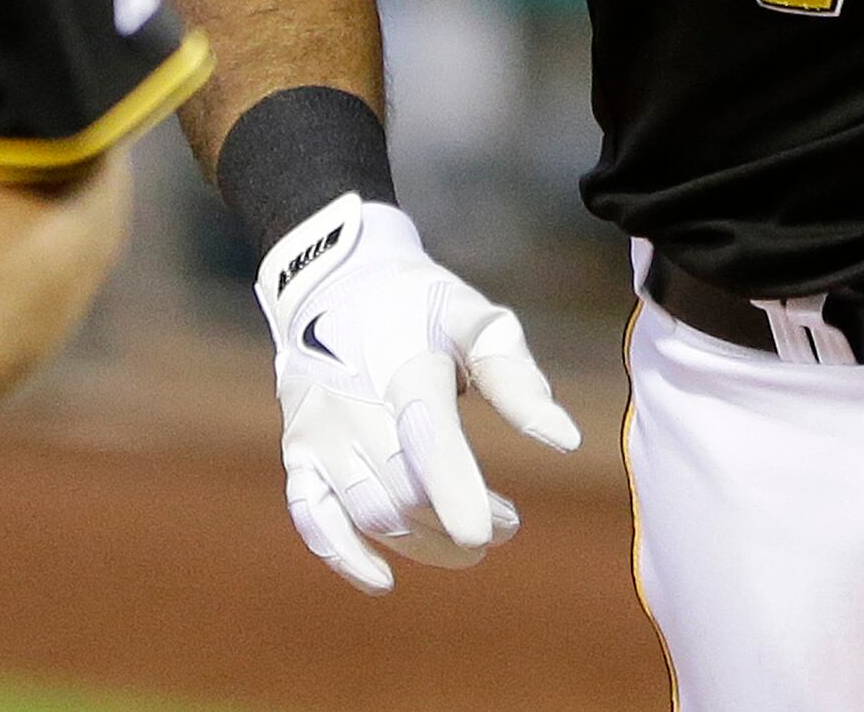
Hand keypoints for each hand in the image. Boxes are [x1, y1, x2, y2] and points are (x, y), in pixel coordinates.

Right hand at [257, 193, 579, 592]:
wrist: (333, 284)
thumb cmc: (420, 306)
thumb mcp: (475, 318)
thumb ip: (516, 378)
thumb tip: (565, 440)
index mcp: (404, 368)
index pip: (429, 439)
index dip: (458, 490)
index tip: (493, 531)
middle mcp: (353, 406)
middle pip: (404, 489)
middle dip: (457, 521)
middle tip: (509, 524)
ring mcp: (320, 433)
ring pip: (368, 511)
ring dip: (421, 542)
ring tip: (471, 545)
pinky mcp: (298, 452)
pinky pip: (311, 515)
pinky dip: (343, 555)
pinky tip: (384, 580)